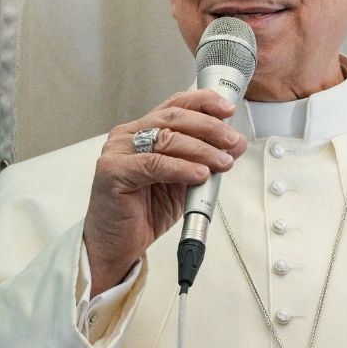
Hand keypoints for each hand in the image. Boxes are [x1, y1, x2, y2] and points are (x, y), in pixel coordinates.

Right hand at [84, 89, 247, 295]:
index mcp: (143, 131)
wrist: (116, 245)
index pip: (175, 105)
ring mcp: (118, 151)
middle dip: (210, 128)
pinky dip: (181, 168)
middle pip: (174, 118)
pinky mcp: (113, 171)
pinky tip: (199, 174)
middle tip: (232, 142)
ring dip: (201, 149)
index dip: (203, 102)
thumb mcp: (181, 182)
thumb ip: (200, 162)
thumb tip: (230, 148)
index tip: (228, 110)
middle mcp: (129, 136)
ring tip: (222, 162)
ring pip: (166, 139)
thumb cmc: (143, 213)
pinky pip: (154, 164)